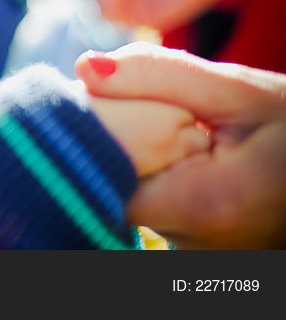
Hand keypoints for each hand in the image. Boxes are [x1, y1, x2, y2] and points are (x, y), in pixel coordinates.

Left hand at [76, 43, 285, 248]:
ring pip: (132, 202)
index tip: (98, 105)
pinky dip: (154, 180)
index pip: (105, 182)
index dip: (92, 143)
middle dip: (114, 147)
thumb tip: (84, 68)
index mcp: (206, 208)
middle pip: (115, 192)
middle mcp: (197, 246)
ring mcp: (199, 256)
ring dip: (135, 163)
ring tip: (175, 132)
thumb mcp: (239, 91)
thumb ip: (159, 76)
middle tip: (137, 107)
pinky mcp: (200, 252)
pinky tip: (182, 156)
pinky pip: (154, 212)